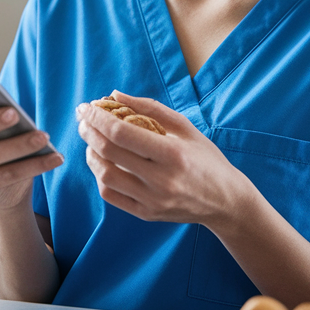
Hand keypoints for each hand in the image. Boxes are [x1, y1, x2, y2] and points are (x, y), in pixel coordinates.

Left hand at [74, 91, 252, 226]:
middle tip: (83, 120)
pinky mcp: (146, 214)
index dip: (97, 117)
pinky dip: (100, 175)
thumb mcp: (186, 127)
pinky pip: (111, 194)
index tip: (86, 107)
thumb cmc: (206, 159)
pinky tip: (103, 162)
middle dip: (89, 131)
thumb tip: (115, 95)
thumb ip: (150, 108)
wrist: (225, 201)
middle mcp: (161, 180)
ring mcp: (152, 200)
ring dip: (91, 153)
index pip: (121, 133)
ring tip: (92, 141)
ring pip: (105, 175)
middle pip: (109, 152)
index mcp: (173, 154)